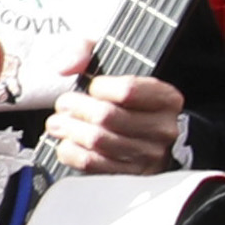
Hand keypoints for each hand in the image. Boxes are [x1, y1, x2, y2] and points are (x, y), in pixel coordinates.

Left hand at [36, 66, 186, 173]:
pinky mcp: (130, 175)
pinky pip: (92, 164)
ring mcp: (148, 155)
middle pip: (107, 117)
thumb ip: (86, 49)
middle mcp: (163, 129)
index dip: (99, 87)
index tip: (92, 86)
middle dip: (75, 108)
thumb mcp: (111, 59)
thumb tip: (67, 66)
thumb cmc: (122, 95)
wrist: (142, 130)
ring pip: (97, 141)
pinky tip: (66, 142)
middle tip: (63, 104)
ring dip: (68, 130)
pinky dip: (70, 151)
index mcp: (167, 98)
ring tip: (58, 122)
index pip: (127, 91)